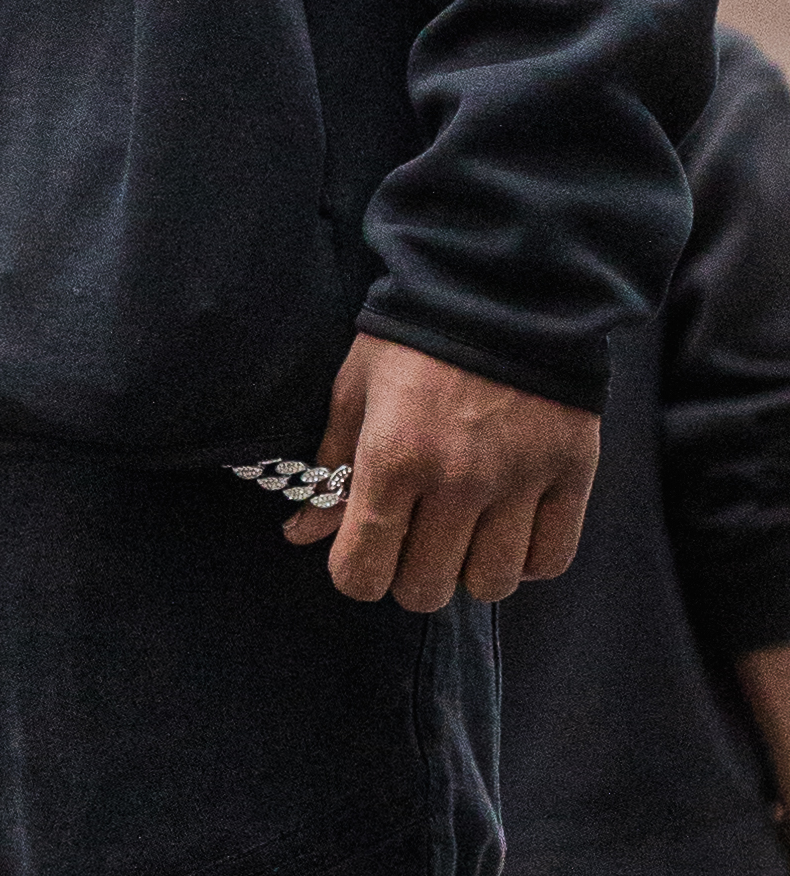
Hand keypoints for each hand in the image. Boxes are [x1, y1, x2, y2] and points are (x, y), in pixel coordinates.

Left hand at [287, 333, 598, 613]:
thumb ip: (330, 473)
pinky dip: (527, 558)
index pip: (362, 574)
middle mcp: (457, 481)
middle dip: (409, 574)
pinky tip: (509, 528)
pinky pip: (550, 559)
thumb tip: (303, 535)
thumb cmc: (413, 339)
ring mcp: (519, 480)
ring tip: (465, 533)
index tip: (362, 551)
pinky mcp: (572, 472)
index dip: (355, 572)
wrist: (504, 284)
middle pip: (425, 590)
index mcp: (393, 461)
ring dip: (470, 571)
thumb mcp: (354, 393)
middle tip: (414, 538)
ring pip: (490, 584)